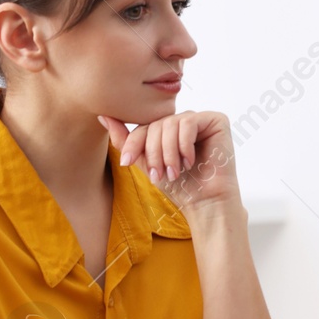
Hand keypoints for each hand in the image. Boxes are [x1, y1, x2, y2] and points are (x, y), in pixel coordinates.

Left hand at [98, 110, 238, 211]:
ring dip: (169, 152)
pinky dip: (184, 145)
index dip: (133, 143)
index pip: (144, 126)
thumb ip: (126, 140)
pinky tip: (189, 161)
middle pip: (157, 125)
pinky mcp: (216, 120)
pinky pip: (189, 123)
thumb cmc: (179, 185)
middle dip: (154, 152)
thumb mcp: (145, 163)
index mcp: (169, 129)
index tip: (127, 163)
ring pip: (171, 124)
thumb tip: (102, 116)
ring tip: (175, 172)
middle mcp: (184, 121)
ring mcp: (201, 119)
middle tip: (160, 174)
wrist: (205, 201)